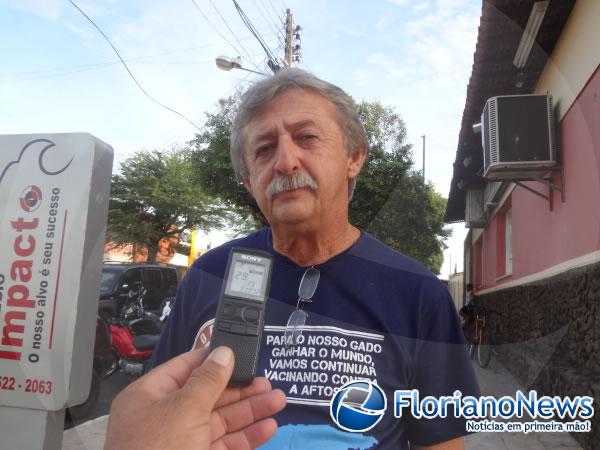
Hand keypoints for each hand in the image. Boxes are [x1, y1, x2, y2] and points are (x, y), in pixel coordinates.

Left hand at [104, 347, 285, 449]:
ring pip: (221, 421)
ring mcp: (182, 442)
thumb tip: (223, 351)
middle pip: (209, 394)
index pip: (186, 367)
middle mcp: (166, 416)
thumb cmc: (158, 449)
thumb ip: (208, 380)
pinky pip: (225, 444)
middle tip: (269, 383)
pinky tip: (268, 428)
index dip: (215, 360)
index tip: (243, 353)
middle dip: (241, 389)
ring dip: (250, 411)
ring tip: (279, 401)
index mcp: (151, 395)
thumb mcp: (184, 409)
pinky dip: (247, 437)